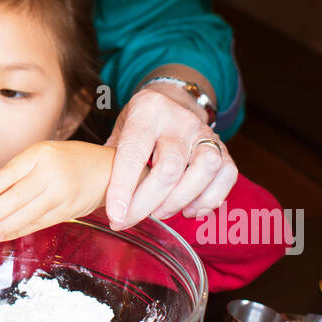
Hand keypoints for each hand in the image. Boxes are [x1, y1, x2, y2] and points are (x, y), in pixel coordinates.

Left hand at [0, 141, 119, 243]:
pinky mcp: (66, 212)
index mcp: (41, 155)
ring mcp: (61, 195)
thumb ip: (18, 170)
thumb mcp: (42, 154)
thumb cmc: (69, 160)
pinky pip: (37, 224)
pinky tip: (1, 236)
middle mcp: (51, 175)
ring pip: (26, 215)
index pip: (12, 173)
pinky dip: (17, 232)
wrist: (106, 171)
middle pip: (17, 198)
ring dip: (1, 229)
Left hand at [102, 86, 237, 229]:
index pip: (134, 152)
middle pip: (170, 168)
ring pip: (204, 170)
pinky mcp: (224, 147)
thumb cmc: (140, 124)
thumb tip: (95, 196)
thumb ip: (111, 158)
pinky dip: (209, 199)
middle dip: (148, 203)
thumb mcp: (119, 129)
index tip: (116, 215)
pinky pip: (227, 175)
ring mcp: (205, 132)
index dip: (124, 187)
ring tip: (160, 213)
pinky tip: (189, 210)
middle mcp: (180, 120)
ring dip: (180, 201)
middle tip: (129, 220)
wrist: (173, 101)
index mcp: (147, 110)